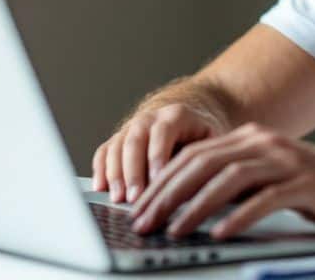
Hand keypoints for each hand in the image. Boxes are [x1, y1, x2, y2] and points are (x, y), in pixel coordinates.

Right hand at [92, 103, 224, 203]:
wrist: (191, 118)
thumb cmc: (205, 137)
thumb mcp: (213, 142)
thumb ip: (205, 159)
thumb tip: (197, 190)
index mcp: (176, 115)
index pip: (163, 133)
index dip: (158, 157)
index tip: (156, 182)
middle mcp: (150, 118)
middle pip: (135, 140)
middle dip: (133, 172)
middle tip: (133, 198)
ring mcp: (132, 127)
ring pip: (117, 146)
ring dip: (115, 174)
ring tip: (117, 198)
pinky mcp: (119, 139)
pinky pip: (104, 151)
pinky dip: (100, 169)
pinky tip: (100, 187)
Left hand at [128, 122, 314, 238]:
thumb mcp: (277, 183)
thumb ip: (242, 187)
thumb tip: (197, 207)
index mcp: (254, 140)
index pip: (194, 156)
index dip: (162, 181)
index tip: (138, 207)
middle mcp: (267, 143)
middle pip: (202, 164)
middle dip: (166, 194)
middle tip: (142, 222)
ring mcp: (288, 161)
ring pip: (228, 179)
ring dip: (194, 207)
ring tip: (172, 231)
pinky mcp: (308, 183)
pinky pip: (265, 199)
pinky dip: (239, 217)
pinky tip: (221, 234)